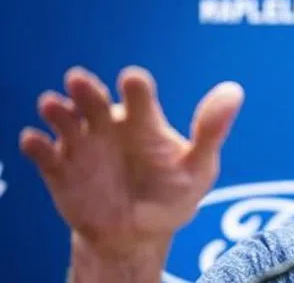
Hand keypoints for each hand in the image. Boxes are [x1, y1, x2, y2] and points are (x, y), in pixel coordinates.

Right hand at [19, 66, 243, 258]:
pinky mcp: (60, 169)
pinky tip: (36, 142)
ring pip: (65, 119)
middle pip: (94, 99)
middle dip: (86, 89)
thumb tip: (235, 91)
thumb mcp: (197, 169)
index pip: (139, 95)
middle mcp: (110, 125)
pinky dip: (37, 145)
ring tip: (54, 105)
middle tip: (78, 80)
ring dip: (58, 110)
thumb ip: (211, 133)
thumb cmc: (172, 194)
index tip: (132, 81)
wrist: (137, 235)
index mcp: (144, 120)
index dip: (135, 86)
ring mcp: (83, 145)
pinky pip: (44, 153)